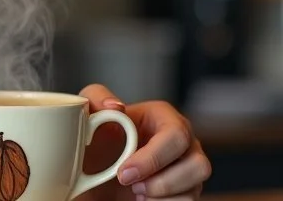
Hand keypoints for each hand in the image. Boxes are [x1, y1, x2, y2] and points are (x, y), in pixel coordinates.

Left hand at [77, 84, 211, 200]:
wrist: (95, 168)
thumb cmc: (97, 137)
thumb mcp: (89, 113)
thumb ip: (96, 97)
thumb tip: (114, 105)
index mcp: (164, 117)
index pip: (176, 135)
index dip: (153, 158)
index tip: (123, 173)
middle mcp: (184, 142)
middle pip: (199, 165)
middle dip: (163, 181)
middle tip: (131, 185)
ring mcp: (189, 167)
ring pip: (196, 188)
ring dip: (164, 195)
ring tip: (137, 192)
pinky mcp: (187, 189)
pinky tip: (143, 199)